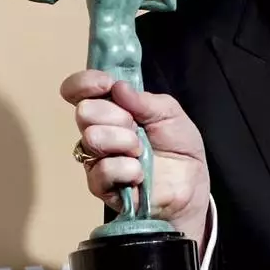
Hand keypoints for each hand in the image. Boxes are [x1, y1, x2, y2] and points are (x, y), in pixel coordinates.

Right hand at [60, 70, 210, 246]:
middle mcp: (98, 131)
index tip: (106, 84)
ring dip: (123, 141)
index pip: (79, 90)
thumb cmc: (178, 146)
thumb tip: (118, 87)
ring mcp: (97, 159)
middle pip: (85, 111)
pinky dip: (126, 168)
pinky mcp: (101, 186)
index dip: (85, 83)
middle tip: (137, 127)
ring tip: (141, 151)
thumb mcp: (170, 114)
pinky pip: (102, 170)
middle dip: (116, 115)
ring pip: (92, 138)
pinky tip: (139, 173)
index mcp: (111, 108)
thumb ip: (144, 100)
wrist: (190, 184)